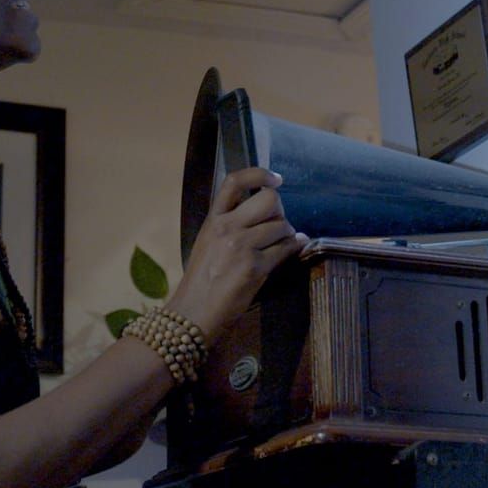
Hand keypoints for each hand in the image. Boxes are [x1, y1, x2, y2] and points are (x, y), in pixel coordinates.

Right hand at [165, 167, 306, 341]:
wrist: (193, 313)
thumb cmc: (201, 282)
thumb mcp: (208, 244)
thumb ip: (231, 226)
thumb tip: (268, 217)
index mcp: (213, 220)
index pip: (234, 182)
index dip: (259, 174)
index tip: (276, 179)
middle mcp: (226, 227)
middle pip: (269, 200)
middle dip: (280, 212)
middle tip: (276, 227)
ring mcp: (241, 246)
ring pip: (282, 226)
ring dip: (287, 235)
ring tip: (279, 247)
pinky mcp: (254, 266)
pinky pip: (287, 248)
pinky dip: (294, 249)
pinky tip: (292, 251)